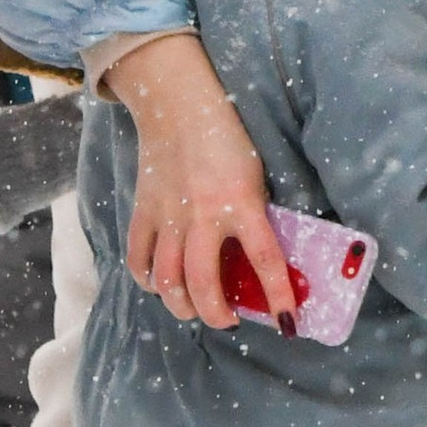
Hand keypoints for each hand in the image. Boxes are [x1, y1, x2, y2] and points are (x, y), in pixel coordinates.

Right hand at [103, 31, 296, 331]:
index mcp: (241, 202)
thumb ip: (254, 216)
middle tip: (228, 320)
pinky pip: (138, 259)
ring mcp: (168, 216)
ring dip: (182, 306)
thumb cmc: (226, 138)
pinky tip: (161, 284)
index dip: (278, 296)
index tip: (287, 321)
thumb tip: (257, 263)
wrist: (177, 105)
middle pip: (203, 285)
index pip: (265, 260)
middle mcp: (202, 215)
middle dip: (218, 315)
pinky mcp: (143, 211)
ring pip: (167, 281)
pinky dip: (148, 281)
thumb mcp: (254, 176)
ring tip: (195, 309)